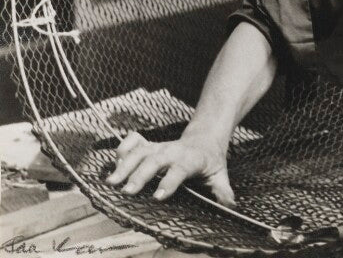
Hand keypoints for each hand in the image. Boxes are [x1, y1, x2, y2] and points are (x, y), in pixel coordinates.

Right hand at [106, 129, 234, 205]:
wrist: (205, 138)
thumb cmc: (211, 161)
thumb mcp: (220, 174)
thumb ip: (223, 191)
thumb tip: (230, 206)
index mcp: (192, 159)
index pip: (180, 169)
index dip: (170, 181)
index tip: (158, 196)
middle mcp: (173, 151)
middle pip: (156, 159)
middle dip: (141, 174)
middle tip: (128, 191)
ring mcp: (160, 146)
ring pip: (141, 151)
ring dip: (125, 164)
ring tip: (111, 182)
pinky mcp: (150, 144)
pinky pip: (134, 142)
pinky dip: (123, 148)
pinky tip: (114, 161)